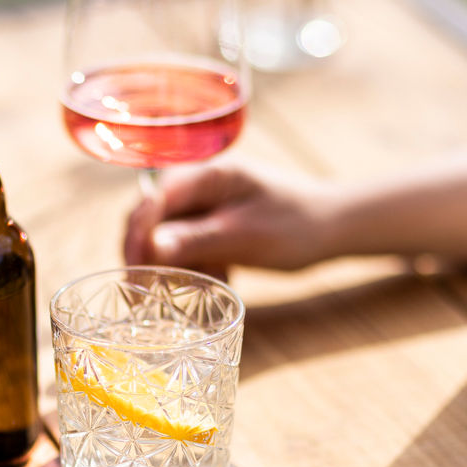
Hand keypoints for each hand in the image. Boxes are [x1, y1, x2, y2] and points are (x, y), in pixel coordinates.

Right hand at [123, 161, 341, 277]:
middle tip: (146, 293)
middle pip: (150, 218)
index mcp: (208, 173)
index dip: (136, 233)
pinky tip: (222, 277)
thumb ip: (196, 240)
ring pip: (165, 236)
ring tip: (198, 284)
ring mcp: (203, 203)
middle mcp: (199, 183)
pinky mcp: (210, 222)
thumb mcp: (245, 236)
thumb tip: (147, 248)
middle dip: (147, 255)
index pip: (152, 198)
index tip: (132, 269)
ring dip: (173, 265)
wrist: (333, 227)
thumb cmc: (296, 225)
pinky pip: (185, 246)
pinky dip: (195, 266)